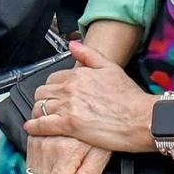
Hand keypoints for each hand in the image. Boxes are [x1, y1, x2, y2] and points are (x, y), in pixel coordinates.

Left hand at [25, 42, 153, 154]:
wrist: (142, 118)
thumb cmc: (130, 97)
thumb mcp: (111, 67)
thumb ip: (89, 54)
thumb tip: (72, 44)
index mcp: (78, 74)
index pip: (52, 79)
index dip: (52, 88)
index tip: (54, 95)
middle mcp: (70, 88)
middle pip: (42, 92)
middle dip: (42, 100)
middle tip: (45, 108)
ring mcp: (68, 106)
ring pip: (39, 107)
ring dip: (37, 113)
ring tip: (39, 119)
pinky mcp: (69, 125)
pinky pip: (42, 124)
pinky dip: (34, 127)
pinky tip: (31, 129)